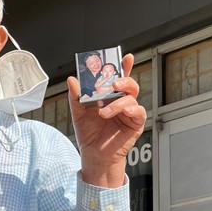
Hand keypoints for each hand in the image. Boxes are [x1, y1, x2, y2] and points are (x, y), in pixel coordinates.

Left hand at [67, 54, 146, 187]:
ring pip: (131, 97)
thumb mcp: (78, 112)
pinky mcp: (135, 123)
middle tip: (114, 83)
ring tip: (104, 112)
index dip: (123, 65)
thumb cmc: (89, 133)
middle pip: (129, 83)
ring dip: (118, 102)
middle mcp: (121, 100)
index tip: (125, 56)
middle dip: (124, 79)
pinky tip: (124, 111)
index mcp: (109, 95)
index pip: (117, 77)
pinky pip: (139, 111)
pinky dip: (132, 109)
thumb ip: (76, 96)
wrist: (93, 154)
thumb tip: (72, 80)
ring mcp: (129, 111)